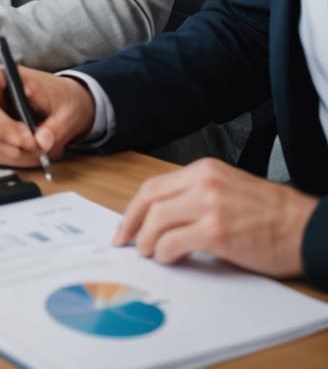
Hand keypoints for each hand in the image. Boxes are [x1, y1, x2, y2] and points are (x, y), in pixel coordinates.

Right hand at [0, 64, 94, 164]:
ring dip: (17, 155)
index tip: (29, 138)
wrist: (64, 103)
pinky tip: (33, 152)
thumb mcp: (67, 110)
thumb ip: (55, 128)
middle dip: (13, 144)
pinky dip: (16, 160)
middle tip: (39, 148)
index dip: (4, 125)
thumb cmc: (61, 97)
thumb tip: (41, 142)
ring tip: (41, 149)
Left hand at [113, 159, 315, 274]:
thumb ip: (196, 195)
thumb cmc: (270, 214)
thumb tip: (163, 217)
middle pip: (149, 199)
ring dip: (146, 240)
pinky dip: (164, 252)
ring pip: (157, 220)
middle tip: (124, 241)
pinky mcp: (216, 231)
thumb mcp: (227, 189)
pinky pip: (174, 241)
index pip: (154, 185)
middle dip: (131, 223)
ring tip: (149, 253)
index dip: (134, 207)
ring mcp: (209, 206)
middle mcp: (202, 182)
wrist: (304, 227)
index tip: (126, 224)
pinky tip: (167, 258)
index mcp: (203, 170)